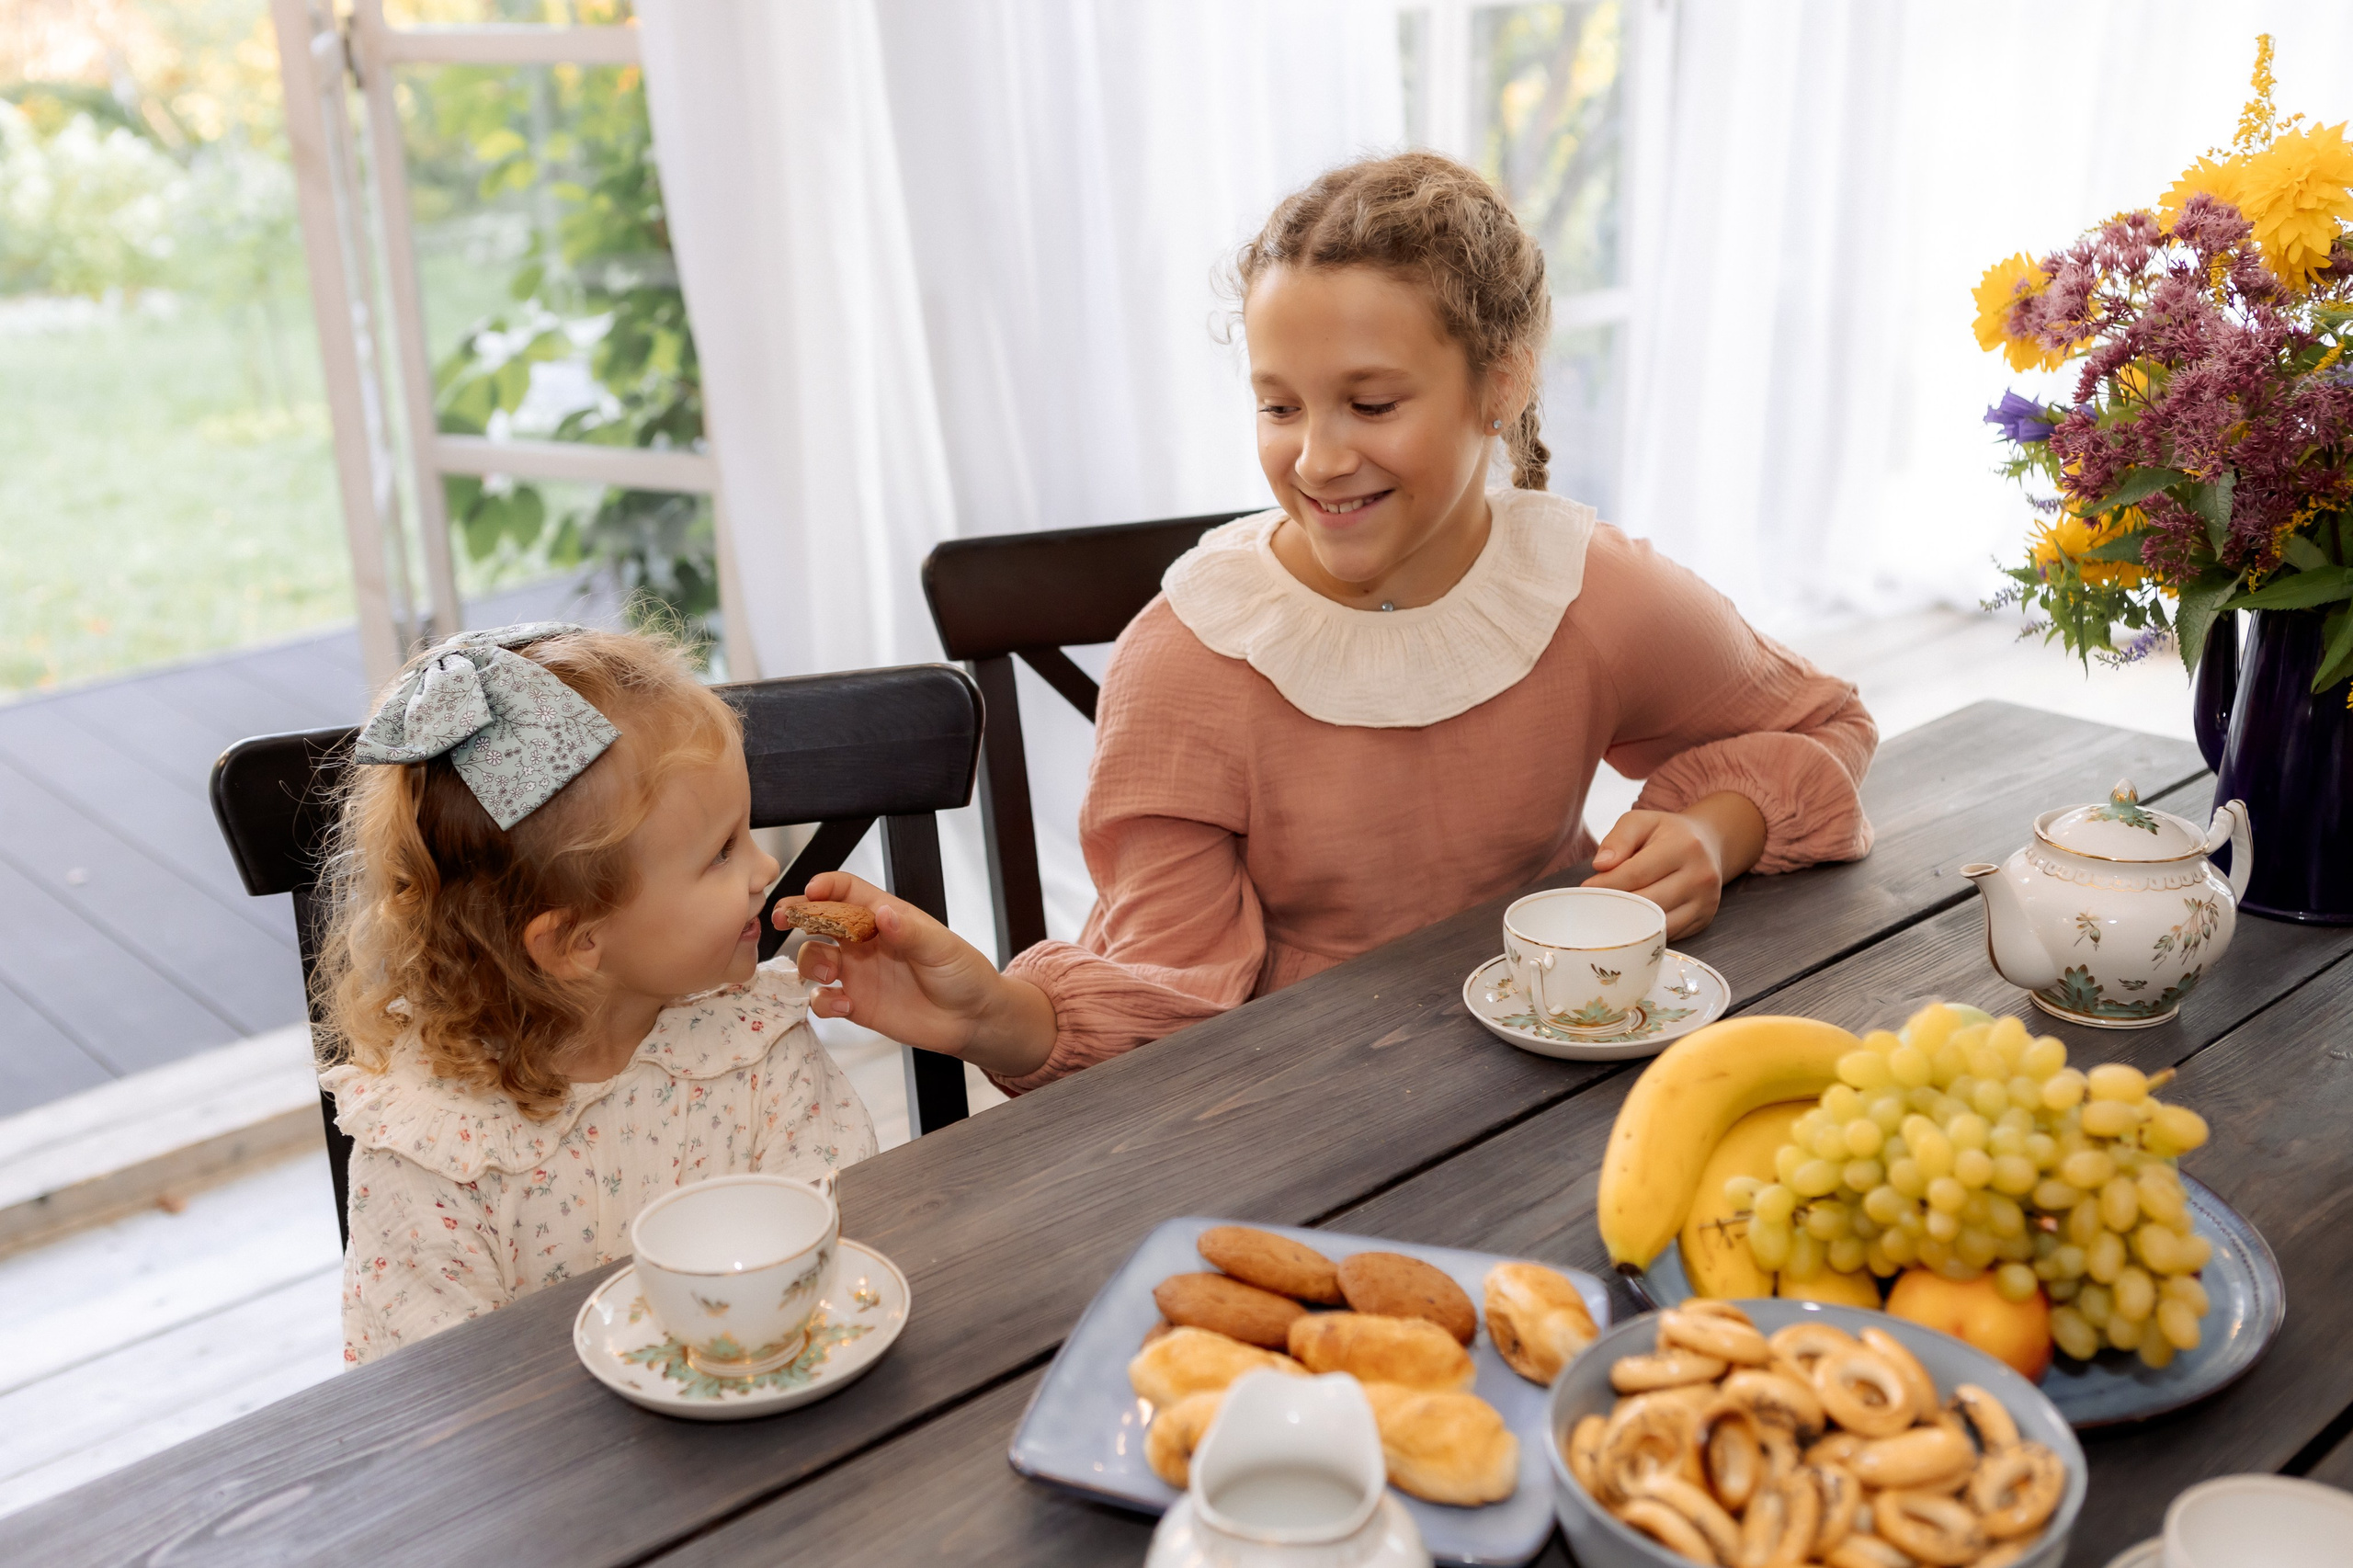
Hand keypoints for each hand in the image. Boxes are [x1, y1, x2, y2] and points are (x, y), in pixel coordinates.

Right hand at [778, 872, 1055, 1078]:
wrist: (972, 1019)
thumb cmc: (962, 973)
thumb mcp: (941, 948)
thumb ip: (910, 932)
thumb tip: (883, 913)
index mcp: (885, 916)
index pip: (847, 890)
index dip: (826, 886)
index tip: (811, 890)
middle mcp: (864, 941)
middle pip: (819, 920)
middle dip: (797, 915)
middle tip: (783, 918)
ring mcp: (857, 972)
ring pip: (813, 958)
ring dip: (809, 962)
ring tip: (825, 974)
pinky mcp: (855, 1004)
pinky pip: (823, 999)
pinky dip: (822, 1002)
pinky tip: (843, 1006)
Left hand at [1583, 791, 1765, 937]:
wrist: (1707, 844)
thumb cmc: (1666, 833)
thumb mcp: (1641, 822)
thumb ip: (1618, 839)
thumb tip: (1601, 866)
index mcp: (1685, 846)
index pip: (1636, 873)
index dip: (1607, 884)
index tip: (1586, 889)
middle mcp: (1701, 875)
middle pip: (1647, 902)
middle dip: (1615, 904)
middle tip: (1594, 905)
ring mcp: (1706, 901)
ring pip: (1657, 923)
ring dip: (1629, 923)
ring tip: (1609, 915)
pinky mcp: (1704, 920)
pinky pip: (1668, 934)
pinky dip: (1646, 931)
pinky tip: (1631, 922)